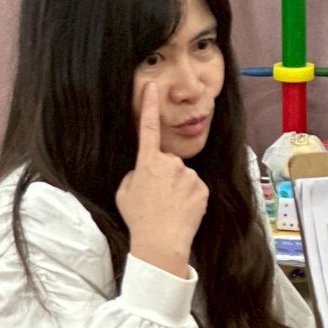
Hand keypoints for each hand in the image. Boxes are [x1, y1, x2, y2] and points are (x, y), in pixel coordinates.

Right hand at [118, 84, 208, 277]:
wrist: (161, 241)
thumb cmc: (139, 218)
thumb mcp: (125, 192)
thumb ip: (135, 174)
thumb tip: (145, 171)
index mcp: (147, 161)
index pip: (148, 128)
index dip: (149, 106)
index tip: (153, 86)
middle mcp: (171, 163)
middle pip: (168, 163)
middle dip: (164, 176)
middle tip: (157, 198)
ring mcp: (189, 175)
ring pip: (183, 177)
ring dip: (178, 189)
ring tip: (169, 208)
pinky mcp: (203, 188)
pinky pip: (195, 189)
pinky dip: (190, 198)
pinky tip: (182, 211)